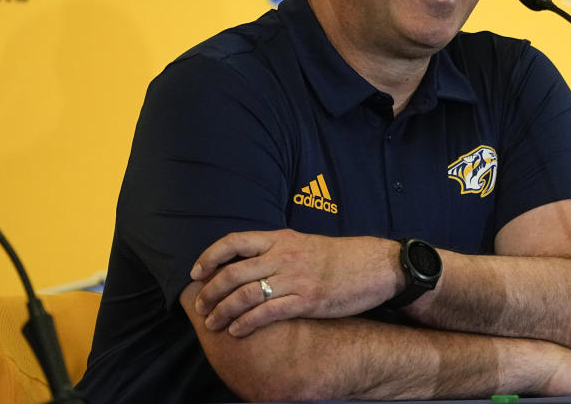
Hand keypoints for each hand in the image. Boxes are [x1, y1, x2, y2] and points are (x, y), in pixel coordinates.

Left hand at [190, 229, 400, 336]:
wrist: (374, 265)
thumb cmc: (339, 257)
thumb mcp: (303, 243)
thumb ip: (277, 250)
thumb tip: (248, 263)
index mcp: (281, 238)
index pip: (234, 241)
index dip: (209, 257)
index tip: (196, 273)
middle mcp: (283, 255)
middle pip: (233, 272)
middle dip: (210, 293)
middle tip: (200, 307)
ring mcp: (295, 278)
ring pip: (245, 295)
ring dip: (223, 311)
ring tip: (213, 324)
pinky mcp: (307, 300)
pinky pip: (267, 313)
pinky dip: (246, 323)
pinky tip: (237, 331)